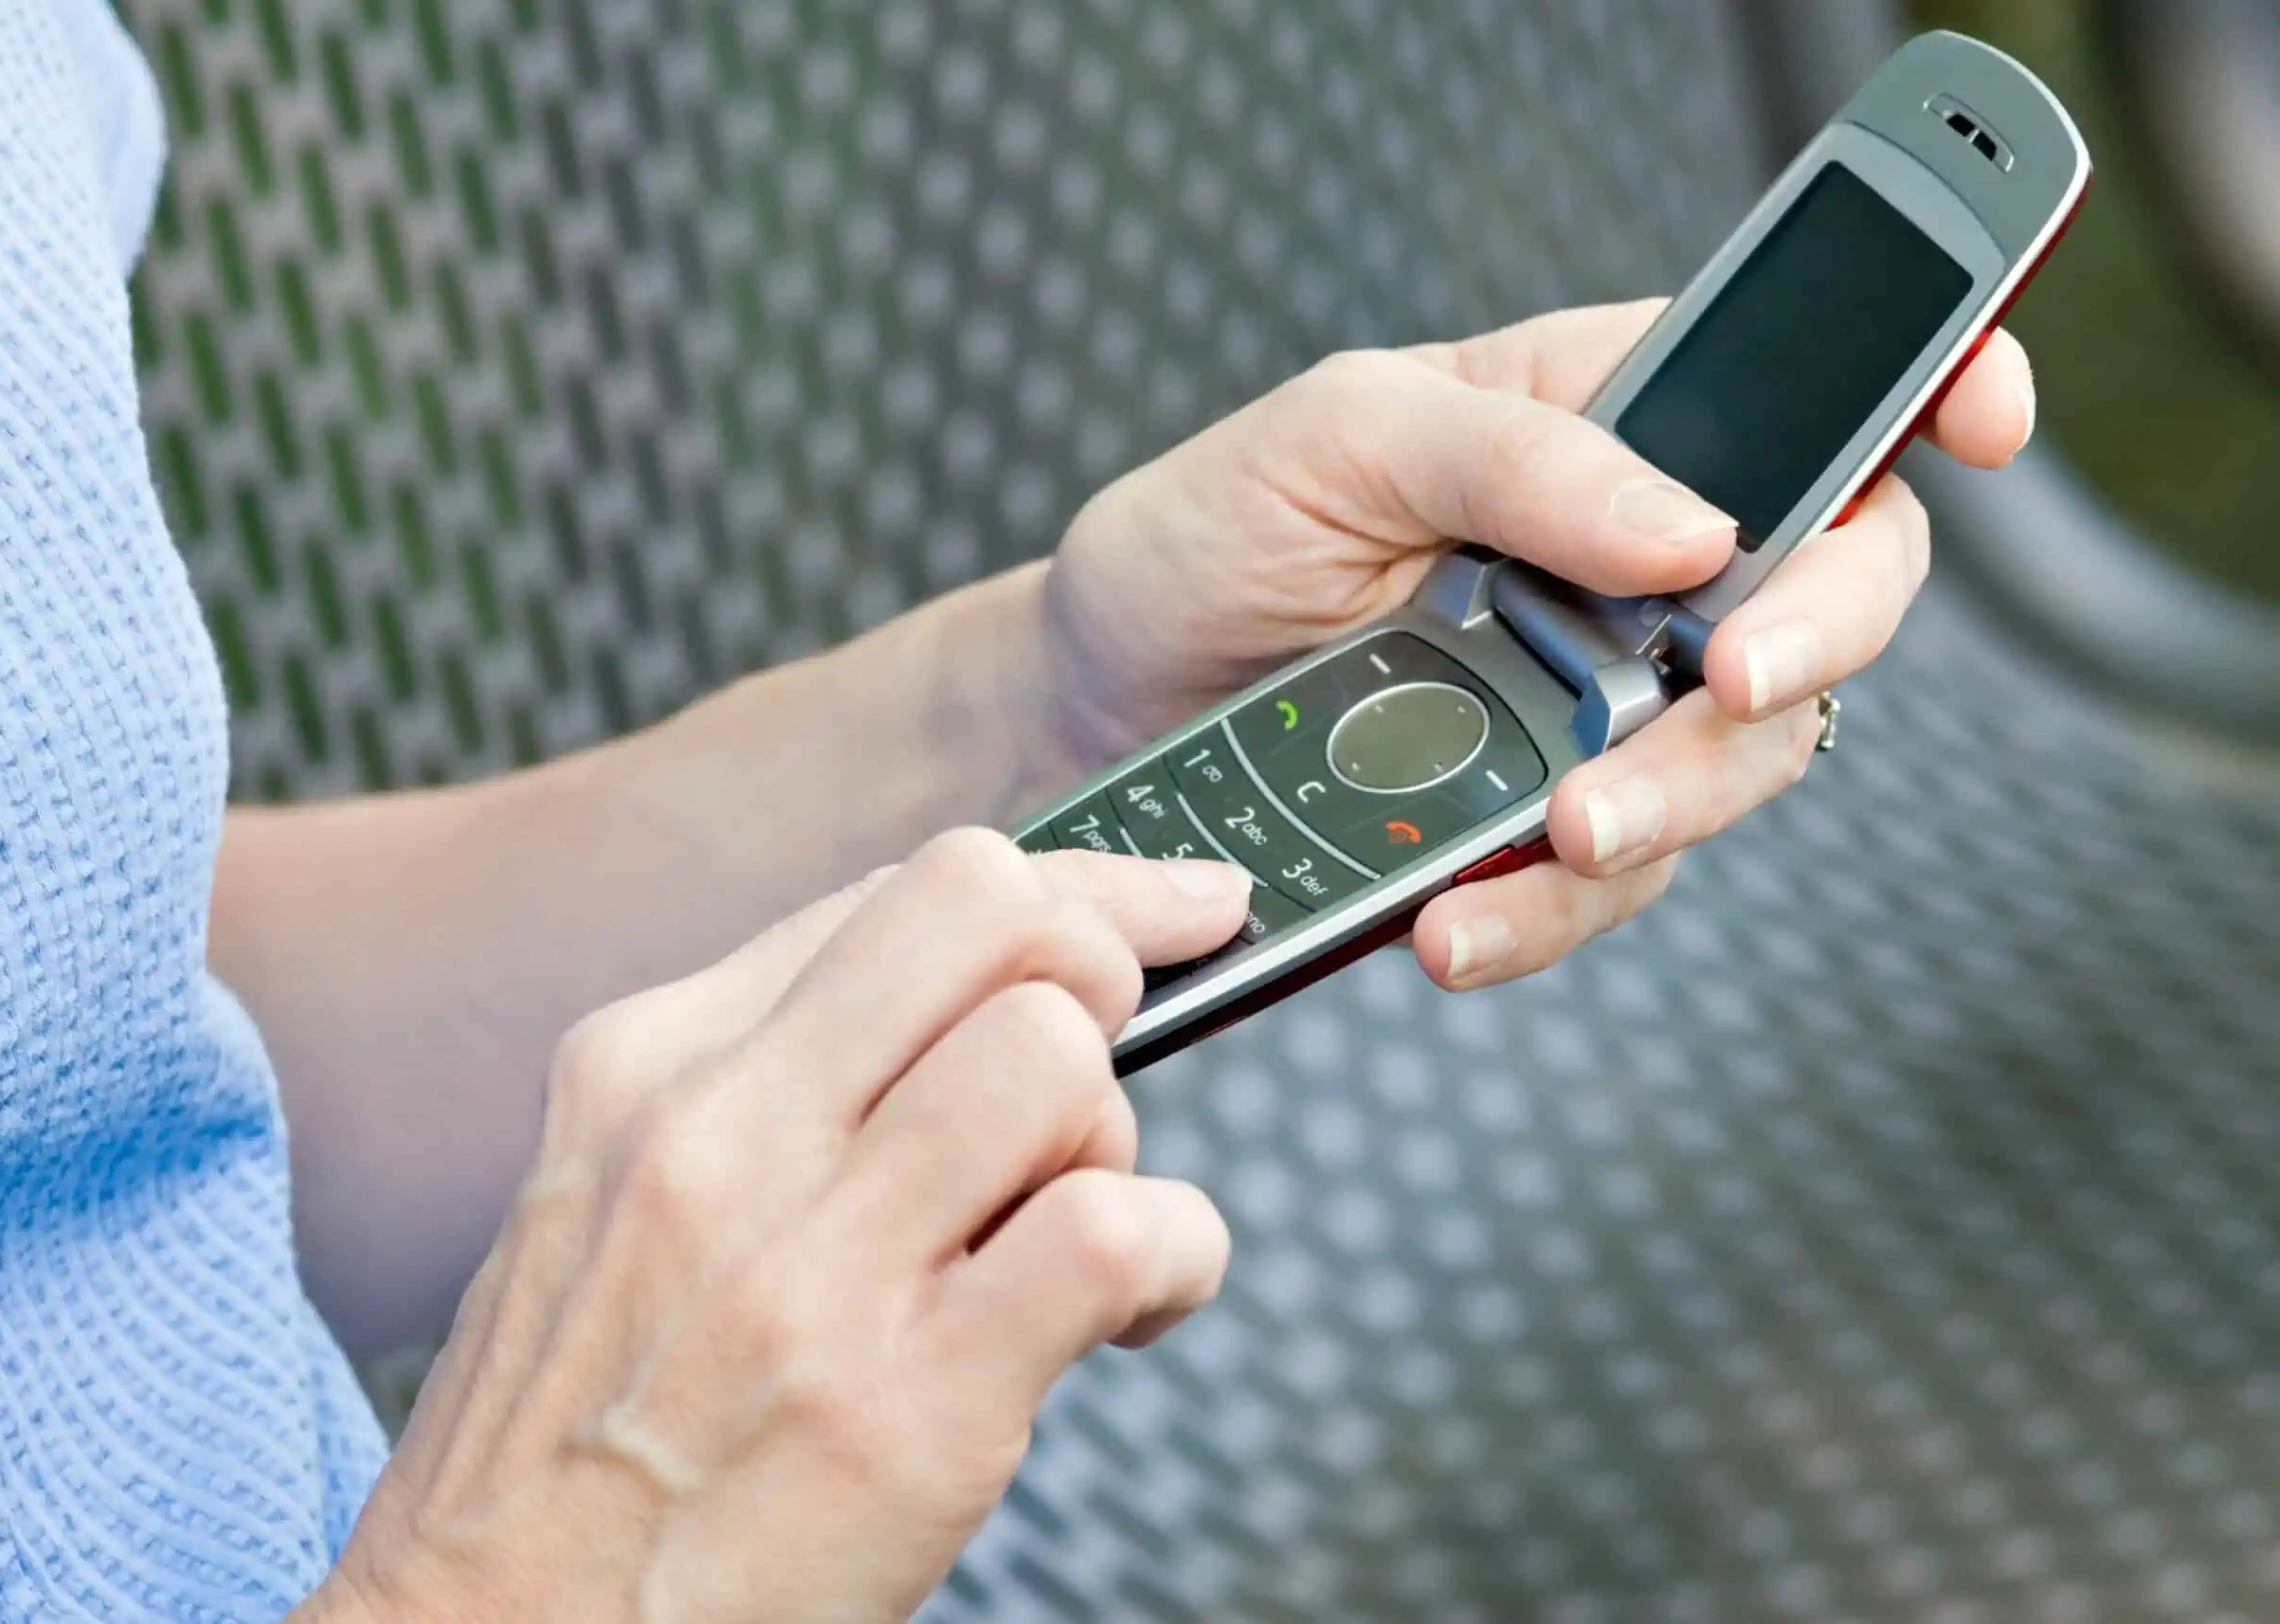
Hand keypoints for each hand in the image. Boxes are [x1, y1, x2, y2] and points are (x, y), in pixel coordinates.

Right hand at [302, 834, 1251, 1623]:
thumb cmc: (572, 1438)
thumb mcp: (612, 1199)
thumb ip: (771, 1080)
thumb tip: (973, 994)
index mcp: (651, 1065)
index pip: (912, 893)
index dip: (1083, 890)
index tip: (1173, 907)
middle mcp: (722, 1134)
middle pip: (999, 919)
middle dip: (1102, 983)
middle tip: (1087, 1100)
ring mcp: (812, 1264)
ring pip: (1060, 1059)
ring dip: (1116, 1142)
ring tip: (1065, 1231)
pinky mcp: (909, 1402)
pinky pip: (1117, 1230)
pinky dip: (1175, 1256)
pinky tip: (1127, 1312)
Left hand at [1037, 300, 2034, 989]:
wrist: (1094, 701)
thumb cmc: (1206, 535)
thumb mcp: (1335, 438)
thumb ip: (1513, 456)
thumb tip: (1695, 525)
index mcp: (1608, 422)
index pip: (1813, 407)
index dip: (1928, 405)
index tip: (1979, 429)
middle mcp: (1635, 568)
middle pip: (1820, 610)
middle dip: (1796, 656)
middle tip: (1716, 694)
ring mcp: (1598, 705)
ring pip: (1730, 771)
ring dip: (1665, 809)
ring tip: (1556, 835)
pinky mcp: (1536, 823)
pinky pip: (1599, 886)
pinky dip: (1543, 915)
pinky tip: (1456, 924)